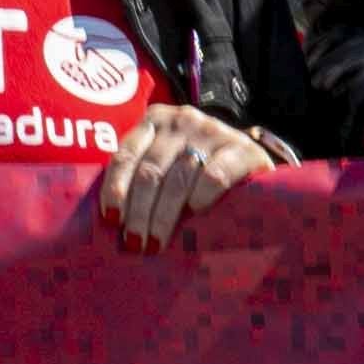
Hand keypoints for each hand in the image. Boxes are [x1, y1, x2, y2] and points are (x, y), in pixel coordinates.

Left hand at [99, 105, 274, 249]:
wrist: (252, 161)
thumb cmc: (199, 168)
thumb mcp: (168, 161)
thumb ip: (143, 175)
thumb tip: (112, 219)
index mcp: (155, 121)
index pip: (125, 155)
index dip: (115, 189)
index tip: (112, 220)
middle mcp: (180, 120)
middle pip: (150, 171)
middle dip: (139, 211)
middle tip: (135, 242)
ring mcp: (211, 131)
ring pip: (178, 178)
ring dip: (163, 215)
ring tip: (156, 242)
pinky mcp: (242, 149)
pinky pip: (214, 176)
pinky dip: (201, 197)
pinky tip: (194, 214)